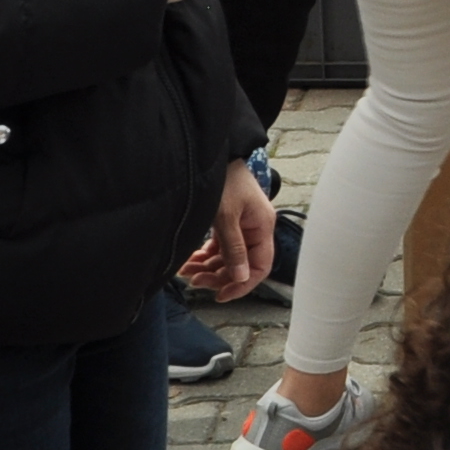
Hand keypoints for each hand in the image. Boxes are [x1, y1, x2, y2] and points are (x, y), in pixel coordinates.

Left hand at [178, 158, 272, 299]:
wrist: (211, 154)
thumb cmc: (224, 180)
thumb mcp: (226, 217)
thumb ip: (234, 249)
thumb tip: (241, 278)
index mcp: (262, 227)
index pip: (261, 266)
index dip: (243, 284)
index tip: (221, 295)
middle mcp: (255, 229)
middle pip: (241, 265)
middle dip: (218, 276)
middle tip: (195, 281)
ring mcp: (241, 226)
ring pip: (227, 258)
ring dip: (208, 268)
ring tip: (186, 271)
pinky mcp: (228, 223)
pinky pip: (219, 247)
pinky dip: (205, 256)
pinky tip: (190, 261)